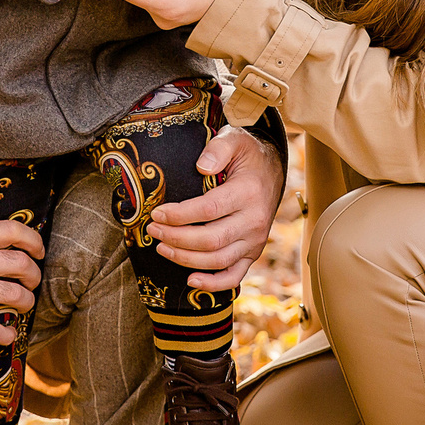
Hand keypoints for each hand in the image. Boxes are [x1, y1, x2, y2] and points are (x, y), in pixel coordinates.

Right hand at [0, 221, 45, 344]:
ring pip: (16, 295)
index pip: (14, 231)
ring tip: (23, 307)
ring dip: (26, 303)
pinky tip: (7, 336)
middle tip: (31, 282)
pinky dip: (6, 335)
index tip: (38, 251)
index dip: (33, 241)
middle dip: (33, 275)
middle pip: (22, 264)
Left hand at [146, 126, 286, 292]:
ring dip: (185, 259)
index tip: (157, 214)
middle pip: (211, 240)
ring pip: (218, 260)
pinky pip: (234, 276)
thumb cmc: (246, 156)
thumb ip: (218, 147)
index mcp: (249, 192)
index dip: (179, 215)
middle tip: (153, 231)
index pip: (209, 209)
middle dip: (176, 238)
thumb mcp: (235, 139)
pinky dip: (213, 285)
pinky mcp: (252, 253)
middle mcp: (255, 220)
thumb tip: (202, 165)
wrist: (271, 171)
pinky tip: (191, 281)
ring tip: (161, 248)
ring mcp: (255, 241)